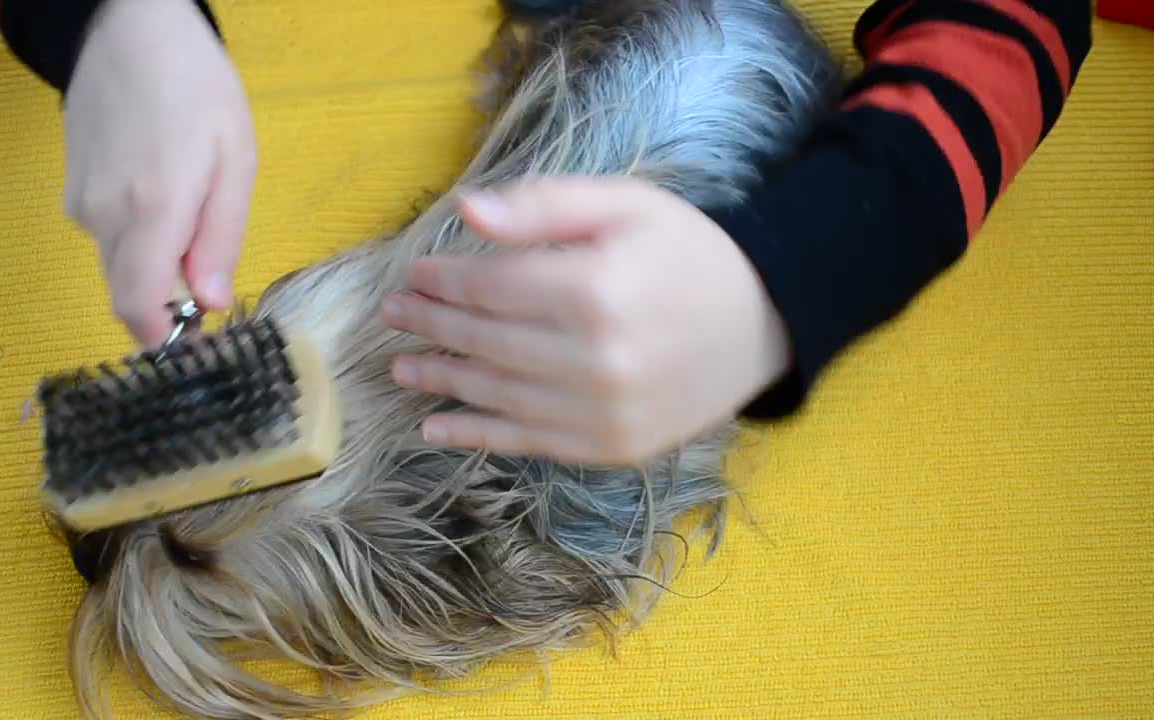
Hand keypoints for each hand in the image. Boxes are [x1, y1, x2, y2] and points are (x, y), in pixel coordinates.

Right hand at [63, 0, 256, 346]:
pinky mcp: (72, 190)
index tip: (196, 344)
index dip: (163, 337)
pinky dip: (138, 235)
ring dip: (155, 262)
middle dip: (165, 301)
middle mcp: (103, 217)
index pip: (136, 307)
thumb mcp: (235, 162)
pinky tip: (162, 191)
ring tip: (191, 211)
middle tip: (209, 277)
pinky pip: (108, 236)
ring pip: (119, 264)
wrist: (127, 30)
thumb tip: (208, 303)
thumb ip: (220, 238)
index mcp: (150, 212)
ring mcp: (80, 204)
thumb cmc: (196, 89)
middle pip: (127, 292)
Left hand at [381, 176, 792, 465]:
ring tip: (400, 367)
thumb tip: (464, 212)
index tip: (411, 274)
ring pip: (495, 395)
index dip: (442, 280)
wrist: (762, 323)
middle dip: (430, 326)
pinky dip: (474, 435)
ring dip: (440, 380)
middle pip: (484, 341)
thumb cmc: (686, 253)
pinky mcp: (610, 447)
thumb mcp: (624, 204)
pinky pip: (526, 442)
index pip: (490, 286)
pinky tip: (434, 427)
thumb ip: (543, 205)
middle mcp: (594, 359)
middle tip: (392, 316)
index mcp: (594, 289)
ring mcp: (601, 412)